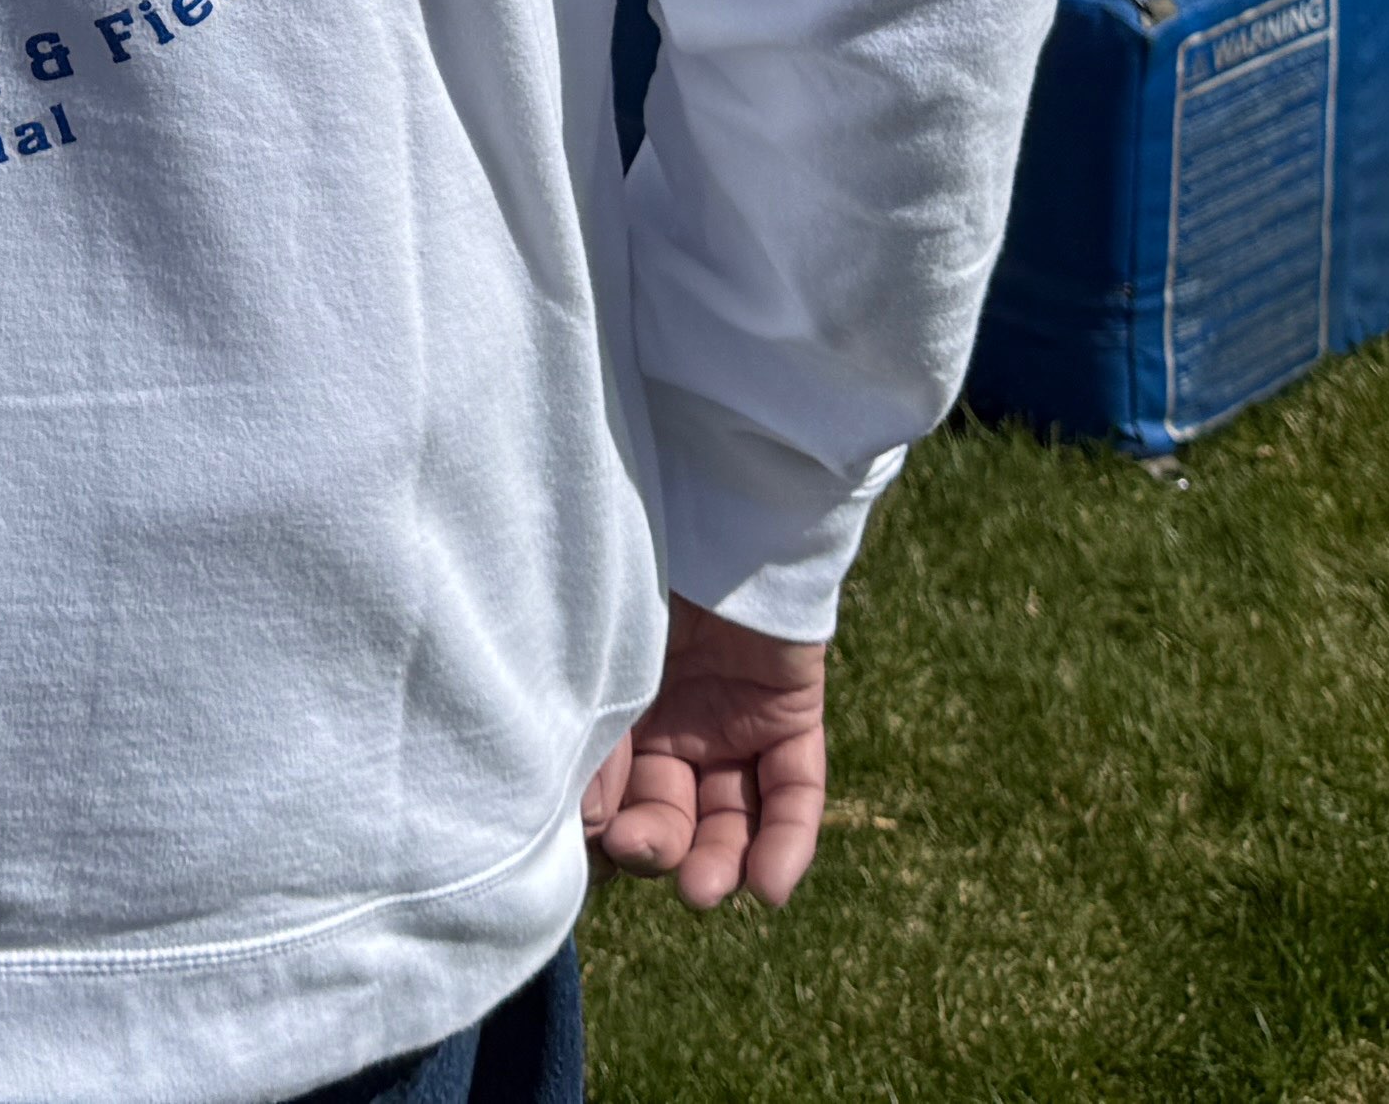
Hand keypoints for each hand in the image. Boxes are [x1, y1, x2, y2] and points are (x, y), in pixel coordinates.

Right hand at [581, 599, 826, 911]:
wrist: (704, 500)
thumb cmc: (629, 575)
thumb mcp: (603, 668)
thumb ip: (599, 746)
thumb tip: (597, 833)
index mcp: (615, 715)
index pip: (613, 799)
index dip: (607, 837)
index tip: (596, 856)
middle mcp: (673, 726)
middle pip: (669, 814)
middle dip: (658, 846)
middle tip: (647, 849)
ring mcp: (733, 722)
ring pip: (731, 816)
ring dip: (718, 861)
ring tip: (704, 888)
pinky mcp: (790, 713)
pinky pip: (793, 790)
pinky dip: (786, 841)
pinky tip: (770, 888)